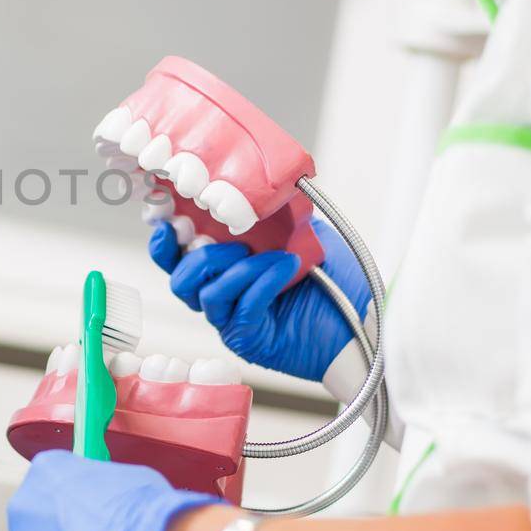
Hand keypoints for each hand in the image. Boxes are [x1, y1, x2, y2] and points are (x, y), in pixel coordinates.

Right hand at [148, 218, 370, 381]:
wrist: (365, 321)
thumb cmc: (338, 283)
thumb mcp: (303, 235)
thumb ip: (275, 218)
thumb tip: (256, 191)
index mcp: (225, 272)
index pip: (177, 262)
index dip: (165, 245)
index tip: (169, 222)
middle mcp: (224, 299)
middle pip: (181, 282)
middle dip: (201, 256)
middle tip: (232, 243)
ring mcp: (233, 322)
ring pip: (207, 296)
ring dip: (239, 268)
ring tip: (273, 256)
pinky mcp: (249, 339)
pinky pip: (242, 307)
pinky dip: (263, 281)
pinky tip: (287, 267)